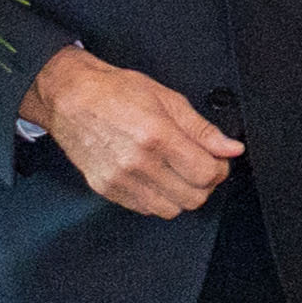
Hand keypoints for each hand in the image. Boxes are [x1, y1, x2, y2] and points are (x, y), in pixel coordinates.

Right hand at [24, 47, 240, 217]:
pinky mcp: (106, 189)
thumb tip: (231, 148)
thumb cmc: (115, 92)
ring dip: (181, 195)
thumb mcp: (168, 99)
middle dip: (204, 184)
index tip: (217, 160)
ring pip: (170, 210)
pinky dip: (157, 198)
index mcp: (156, 136)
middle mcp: (137, 163)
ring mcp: (119, 180)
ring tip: (177, 172)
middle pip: (192, 198)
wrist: (70, 98)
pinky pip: (145, 209)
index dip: (219, 169)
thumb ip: (202, 129)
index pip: (205, 174)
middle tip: (199, 166)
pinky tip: (155, 177)